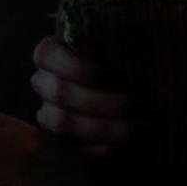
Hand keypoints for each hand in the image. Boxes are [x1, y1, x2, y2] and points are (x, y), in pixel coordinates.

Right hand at [30, 35, 139, 157]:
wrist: (130, 96)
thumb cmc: (126, 63)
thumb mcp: (121, 47)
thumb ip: (120, 42)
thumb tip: (136, 35)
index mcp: (51, 54)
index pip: (46, 55)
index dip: (78, 66)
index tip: (118, 75)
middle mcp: (44, 84)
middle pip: (59, 92)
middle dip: (102, 101)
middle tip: (139, 105)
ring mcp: (50, 114)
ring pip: (63, 124)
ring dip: (105, 128)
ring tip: (142, 129)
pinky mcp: (63, 143)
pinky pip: (76, 150)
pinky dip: (106, 149)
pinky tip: (134, 146)